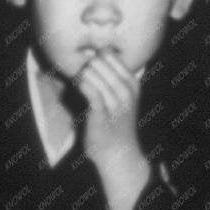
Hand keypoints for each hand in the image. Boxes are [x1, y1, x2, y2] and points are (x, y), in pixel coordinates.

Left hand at [76, 52, 145, 167]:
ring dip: (81, 76)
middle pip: (100, 61)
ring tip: (78, 84)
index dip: (94, 57)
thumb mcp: (121, 97)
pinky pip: (88, 89)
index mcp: (132, 83)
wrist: (119, 154)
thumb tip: (90, 55)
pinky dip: (80, 85)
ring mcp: (116, 101)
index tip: (87, 68)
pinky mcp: (101, 112)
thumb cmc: (116, 124)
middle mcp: (127, 89)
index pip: (110, 55)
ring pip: (93, 72)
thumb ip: (110, 78)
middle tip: (81, 77)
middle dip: (86, 66)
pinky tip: (77, 88)